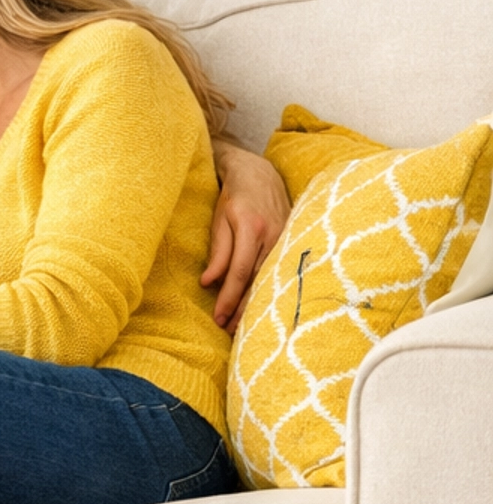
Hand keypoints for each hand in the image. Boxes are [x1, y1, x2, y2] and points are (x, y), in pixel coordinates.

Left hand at [204, 145, 289, 329]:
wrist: (259, 173)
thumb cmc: (234, 197)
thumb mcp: (219, 220)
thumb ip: (218, 252)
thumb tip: (208, 283)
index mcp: (250, 227)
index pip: (240, 271)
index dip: (229, 297)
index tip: (218, 317)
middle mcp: (272, 234)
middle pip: (257, 281)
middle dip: (242, 308)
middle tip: (228, 330)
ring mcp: (286, 237)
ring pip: (270, 279)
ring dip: (255, 303)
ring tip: (241, 325)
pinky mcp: (293, 240)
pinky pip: (280, 270)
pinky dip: (270, 290)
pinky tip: (262, 306)